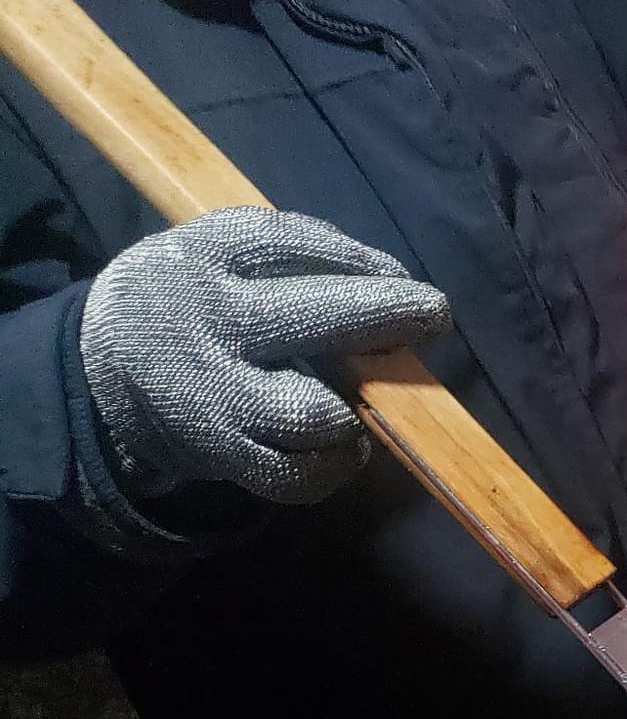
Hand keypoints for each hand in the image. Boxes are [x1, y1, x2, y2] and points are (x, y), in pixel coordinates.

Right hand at [79, 207, 451, 504]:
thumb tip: (392, 281)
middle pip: (310, 320)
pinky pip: (295, 475)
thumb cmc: (198, 298)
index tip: (403, 276)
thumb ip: (298, 254)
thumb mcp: (223, 252)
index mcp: (202, 259)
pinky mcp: (217, 455)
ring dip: (355, 408)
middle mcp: (202, 325)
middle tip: (433, 314)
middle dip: (385, 316)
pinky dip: (334, 465)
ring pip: (309, 413)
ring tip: (366, 400)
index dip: (358, 259)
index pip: (288, 244)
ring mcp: (208, 398)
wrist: (103, 368)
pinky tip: (345, 444)